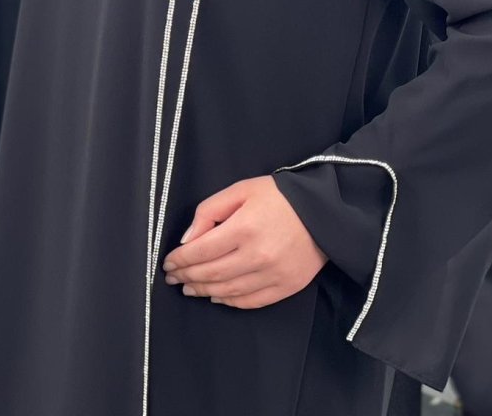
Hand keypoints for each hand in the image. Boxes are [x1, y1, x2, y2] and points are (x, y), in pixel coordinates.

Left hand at [160, 175, 328, 308]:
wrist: (323, 211)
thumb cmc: (280, 196)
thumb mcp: (242, 189)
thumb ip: (210, 211)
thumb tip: (187, 240)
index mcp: (244, 228)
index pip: (200, 251)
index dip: (179, 259)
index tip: (167, 263)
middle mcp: (257, 256)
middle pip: (211, 274)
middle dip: (186, 276)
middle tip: (173, 277)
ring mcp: (272, 275)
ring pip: (227, 290)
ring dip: (203, 291)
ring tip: (189, 288)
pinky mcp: (285, 287)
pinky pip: (250, 301)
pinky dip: (229, 301)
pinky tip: (216, 296)